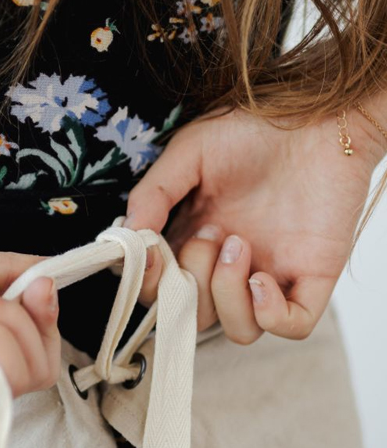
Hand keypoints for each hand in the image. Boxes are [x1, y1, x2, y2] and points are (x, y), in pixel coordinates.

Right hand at [126, 104, 384, 342]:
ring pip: (238, 331)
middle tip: (210, 233)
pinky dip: (269, 313)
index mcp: (194, 242)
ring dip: (227, 295)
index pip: (161, 293)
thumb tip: (129, 235)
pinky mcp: (311, 277)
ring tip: (238, 245)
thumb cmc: (254, 129)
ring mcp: (270, 276)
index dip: (150, 285)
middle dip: (191, 283)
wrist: (318, 115)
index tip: (152, 252)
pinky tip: (262, 277)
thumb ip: (153, 193)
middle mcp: (229, 267)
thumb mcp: (189, 153)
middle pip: (194, 317)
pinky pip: (290, 326)